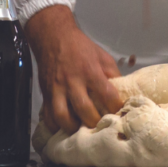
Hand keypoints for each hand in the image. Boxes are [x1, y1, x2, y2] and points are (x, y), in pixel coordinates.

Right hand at [25, 5, 123, 134]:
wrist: (53, 37)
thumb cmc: (80, 47)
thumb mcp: (102, 56)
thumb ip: (112, 74)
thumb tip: (122, 92)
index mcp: (91, 71)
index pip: (107, 95)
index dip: (115, 107)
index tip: (118, 112)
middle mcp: (73, 82)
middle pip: (85, 110)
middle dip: (94, 122)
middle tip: (99, 125)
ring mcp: (57, 89)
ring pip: (62, 116)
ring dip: (72, 127)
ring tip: (80, 129)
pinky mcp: (46, 93)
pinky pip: (48, 115)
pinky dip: (55, 125)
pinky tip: (63, 126)